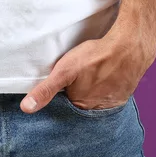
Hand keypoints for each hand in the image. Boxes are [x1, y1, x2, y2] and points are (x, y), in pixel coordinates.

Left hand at [20, 25, 155, 113]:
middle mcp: (97, 109)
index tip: (65, 81)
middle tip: (80, 74)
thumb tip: (26, 108)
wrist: (129, 47)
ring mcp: (112, 102)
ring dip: (92, 89)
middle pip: (80, 101)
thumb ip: (45, 90)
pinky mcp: (123, 94)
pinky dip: (107, 86)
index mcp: (80, 105)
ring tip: (91, 74)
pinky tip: (104, 75)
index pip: (65, 104)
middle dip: (78, 91)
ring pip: (96, 98)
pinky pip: (110, 94)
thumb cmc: (95, 57)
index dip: (63, 92)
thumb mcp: (64, 71)